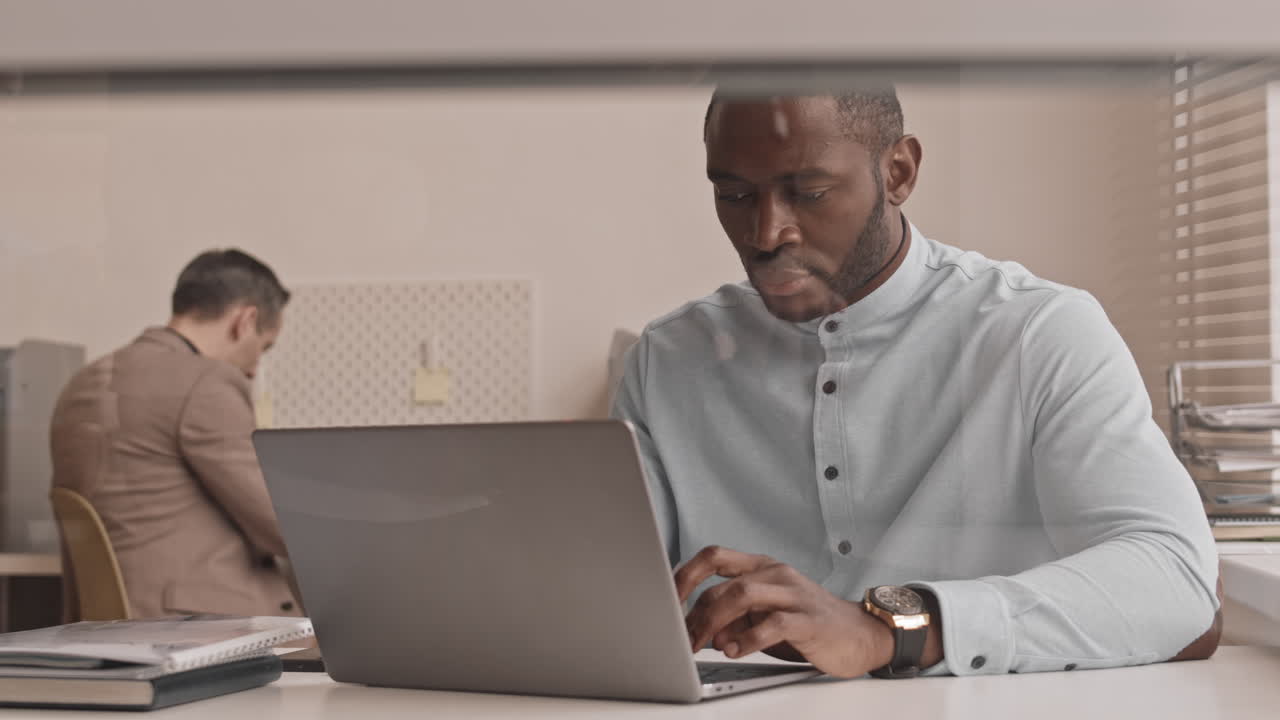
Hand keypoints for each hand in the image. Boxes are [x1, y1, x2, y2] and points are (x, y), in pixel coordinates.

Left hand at [675, 545, 896, 677]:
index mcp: (761, 568)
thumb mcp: (766, 619)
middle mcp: (776, 574)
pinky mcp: (808, 619)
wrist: (861, 635)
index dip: (685, 574)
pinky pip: (772, 624)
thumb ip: (735, 622)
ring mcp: (793, 594)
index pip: (714, 557)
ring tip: (703, 644)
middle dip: (696, 612)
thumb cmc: (810, 624)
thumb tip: (706, 633)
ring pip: (743, 596)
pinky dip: (748, 639)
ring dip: (715, 622)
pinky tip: (736, 652)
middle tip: (684, 638)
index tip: (666, 598)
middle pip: (724, 583)